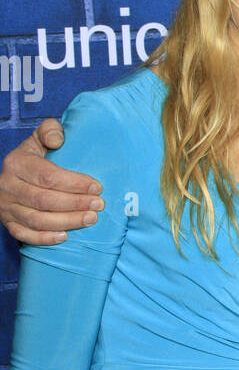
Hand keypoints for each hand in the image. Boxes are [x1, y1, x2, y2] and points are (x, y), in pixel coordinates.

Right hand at [0, 121, 102, 243]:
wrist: (10, 176)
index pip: (48, 176)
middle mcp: (8, 185)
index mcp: (17, 163)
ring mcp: (6, 207)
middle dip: (75, 204)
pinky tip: (65, 236)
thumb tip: (58, 140)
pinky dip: (45, 238)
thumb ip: (50, 130)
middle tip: (98, 205)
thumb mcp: (38, 139)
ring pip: (37, 220)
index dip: (74, 183)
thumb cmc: (34, 158)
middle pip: (44, 200)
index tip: (97, 187)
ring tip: (90, 219)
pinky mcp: (8, 223)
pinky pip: (25, 235)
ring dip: (66, 221)